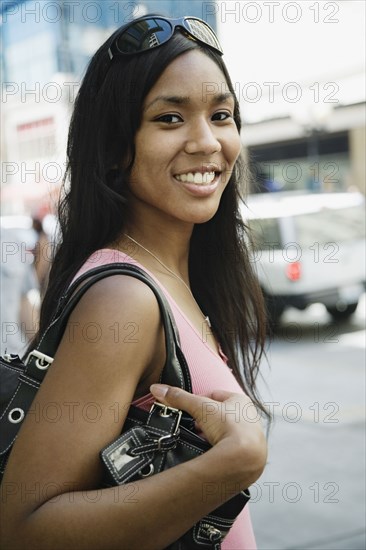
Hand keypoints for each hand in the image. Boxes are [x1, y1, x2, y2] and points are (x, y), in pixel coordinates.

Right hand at [150, 384, 266, 485]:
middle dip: (204, 421)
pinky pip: (230, 450)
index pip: (215, 395)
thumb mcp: (200, 407)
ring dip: (212, 435)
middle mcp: (250, 418)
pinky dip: (219, 450)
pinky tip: (210, 453)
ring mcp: (251, 438)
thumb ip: (179, 397)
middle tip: (192, 426)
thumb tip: (158, 389)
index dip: (199, 400)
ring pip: (225, 433)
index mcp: (241, 401)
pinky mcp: (249, 456)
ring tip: (199, 440)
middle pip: (220, 415)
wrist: (244, 458)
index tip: (188, 408)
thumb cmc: (228, 426)